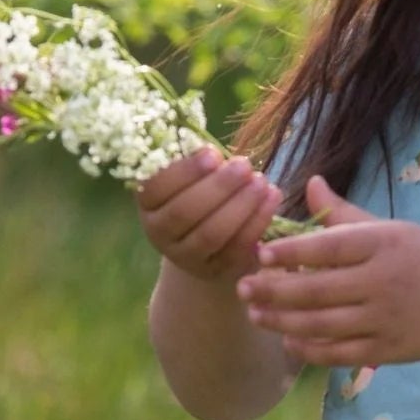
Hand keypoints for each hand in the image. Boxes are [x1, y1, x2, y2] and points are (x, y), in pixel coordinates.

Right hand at [134, 146, 290, 283]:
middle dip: (218, 187)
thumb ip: (199, 164)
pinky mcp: (214, 270)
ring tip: (262, 181)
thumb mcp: (191, 178)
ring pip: (211, 233)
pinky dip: (256, 223)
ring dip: (240, 206)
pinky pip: (236, 249)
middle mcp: (160, 234)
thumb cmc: (200, 194)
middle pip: (186, 212)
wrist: (207, 242)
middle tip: (244, 165)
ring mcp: (185, 257)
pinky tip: (272, 199)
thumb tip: (216, 149)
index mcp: (147, 204)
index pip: (157, 188)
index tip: (213, 153)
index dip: (185, 171)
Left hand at [236, 175, 419, 366]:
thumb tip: (311, 184)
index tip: (258, 253)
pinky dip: (308, 350)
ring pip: (321, 325)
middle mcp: (382, 283)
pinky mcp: (385, 351)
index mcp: (383, 245)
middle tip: (242, 288)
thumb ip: (345, 215)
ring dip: (282, 322)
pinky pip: (337, 354)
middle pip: (317, 290)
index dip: (290, 252)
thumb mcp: (391, 229)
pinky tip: (287, 341)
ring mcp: (384, 320)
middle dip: (273, 291)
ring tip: (255, 314)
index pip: (328, 248)